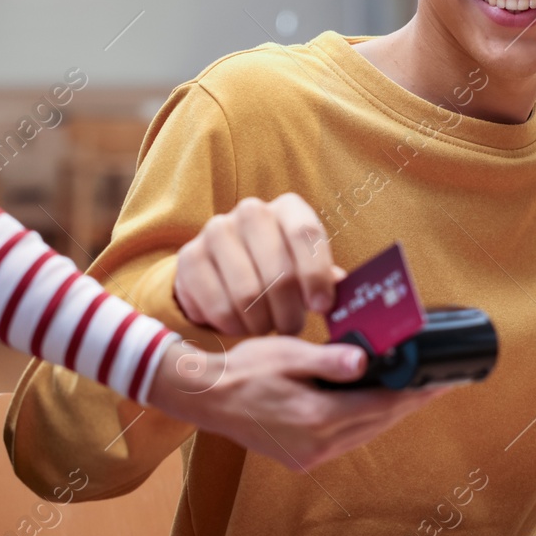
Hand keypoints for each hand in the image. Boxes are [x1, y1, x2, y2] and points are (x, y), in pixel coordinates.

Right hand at [144, 335, 441, 468]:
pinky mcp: (302, 457)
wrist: (206, 399)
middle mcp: (316, 443)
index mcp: (315, 417)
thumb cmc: (244, 370)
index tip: (440, 380)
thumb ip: (328, 360)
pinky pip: (347, 439)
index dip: (414, 393)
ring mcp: (309, 455)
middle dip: (410, 403)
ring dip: (390, 414)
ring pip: (365, 434)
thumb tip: (364, 362)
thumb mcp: (286, 354)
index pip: (380, 405)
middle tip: (439, 384)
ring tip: (416, 393)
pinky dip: (366, 422)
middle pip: (378, 422)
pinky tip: (376, 405)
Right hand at [174, 194, 338, 335]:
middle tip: (291, 326)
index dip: (316, 274)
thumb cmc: (277, 269)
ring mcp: (216, 231)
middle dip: (290, 311)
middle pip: (279, 271)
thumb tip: (345, 290)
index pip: (306, 235)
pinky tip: (241, 325)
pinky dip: (234, 326)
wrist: (222, 267)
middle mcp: (252, 211)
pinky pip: (218, 306)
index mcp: (289, 208)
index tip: (321, 306)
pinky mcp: (190, 257)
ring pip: (248, 293)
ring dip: (262, 322)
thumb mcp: (305, 266)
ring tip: (267, 326)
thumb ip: (325, 278)